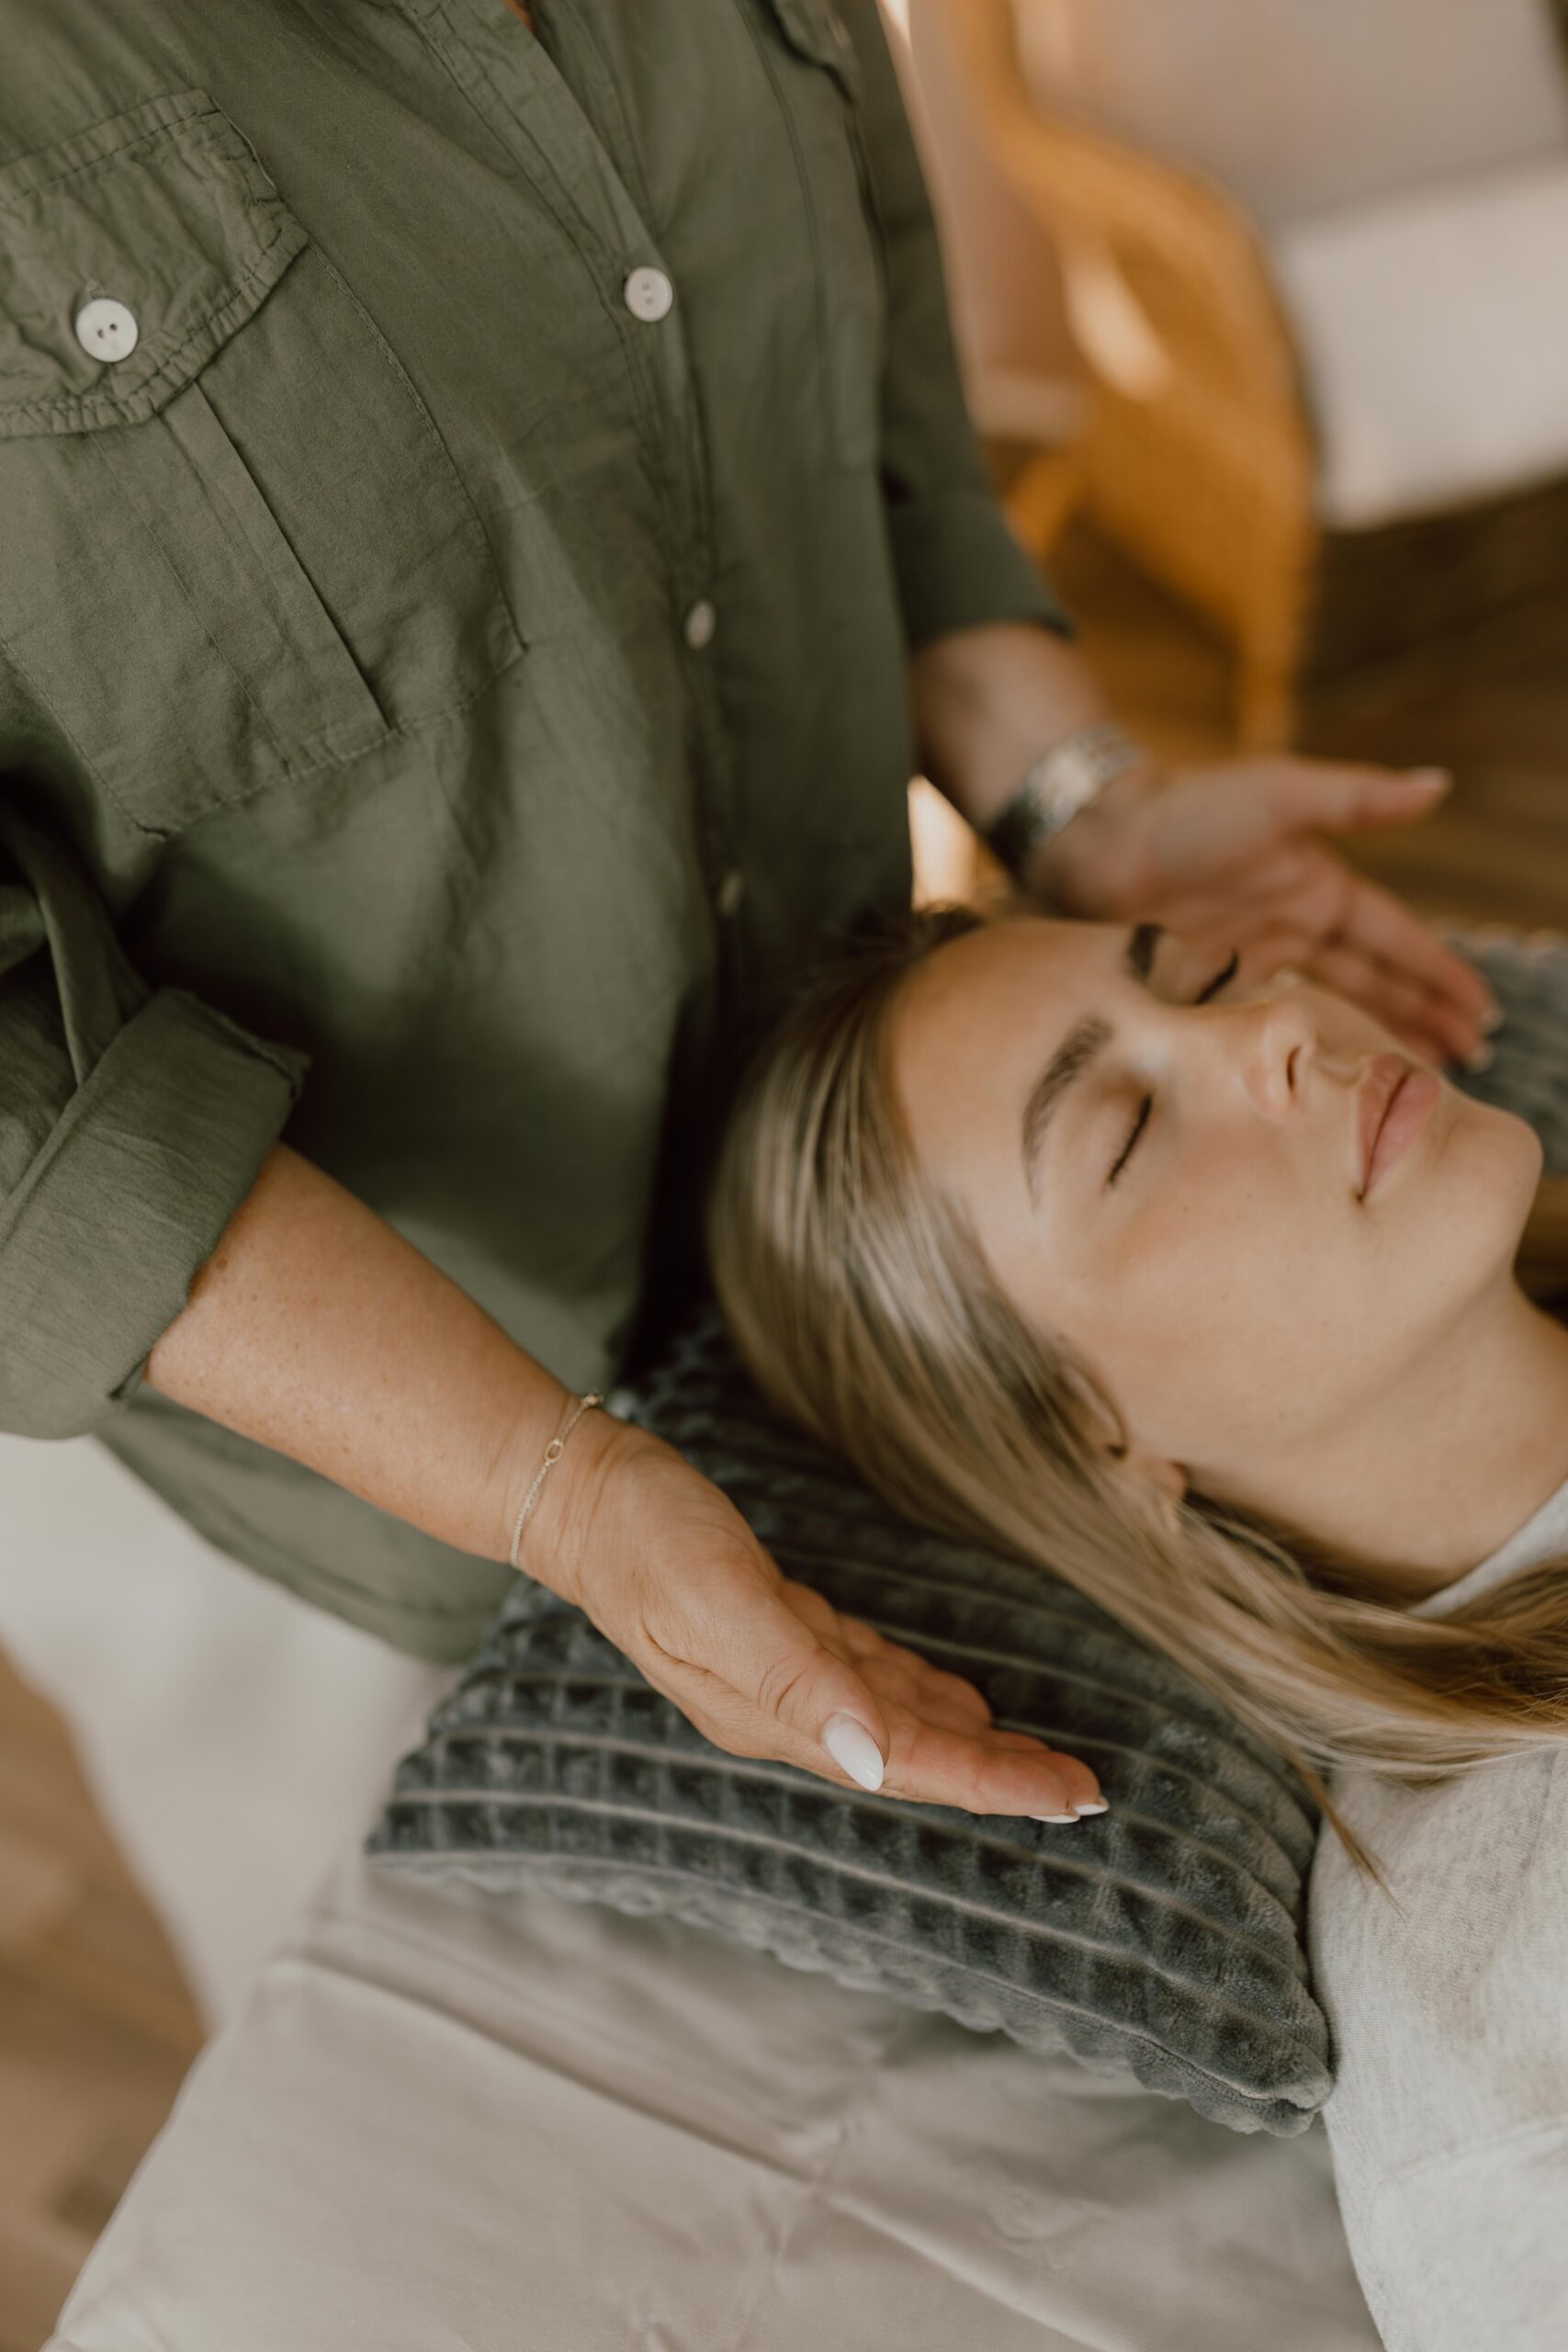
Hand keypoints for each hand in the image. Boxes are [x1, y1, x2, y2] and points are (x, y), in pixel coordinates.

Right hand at [528, 1409, 1105, 1820]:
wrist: (580, 1493)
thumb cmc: (645, 1540)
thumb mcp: (720, 1601)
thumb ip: (795, 1680)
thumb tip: (870, 1761)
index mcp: (779, 1714)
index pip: (908, 1762)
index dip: (994, 1782)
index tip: (1072, 1799)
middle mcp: (786, 1708)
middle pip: (914, 1754)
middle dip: (1001, 1774)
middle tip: (1085, 1791)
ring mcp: (780, 1672)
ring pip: (898, 1722)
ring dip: (971, 1743)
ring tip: (1040, 1763)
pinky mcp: (780, 1629)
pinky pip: (870, 1679)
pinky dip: (921, 1695)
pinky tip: (956, 1701)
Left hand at [1029, 755, 1502, 1071]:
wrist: (1097, 840)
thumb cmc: (1188, 810)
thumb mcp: (1281, 796)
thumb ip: (1358, 800)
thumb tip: (1438, 786)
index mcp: (1318, 888)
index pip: (1395, 941)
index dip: (1439, 975)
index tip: (1482, 1012)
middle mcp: (1290, 928)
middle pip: (1372, 984)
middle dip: (1422, 1018)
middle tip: (1469, 1062)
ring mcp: (1249, 961)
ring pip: (1326, 1012)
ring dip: (1369, 1041)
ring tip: (1411, 1079)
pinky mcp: (1205, 989)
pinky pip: (1266, 1028)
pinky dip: (1297, 1053)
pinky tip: (1316, 1083)